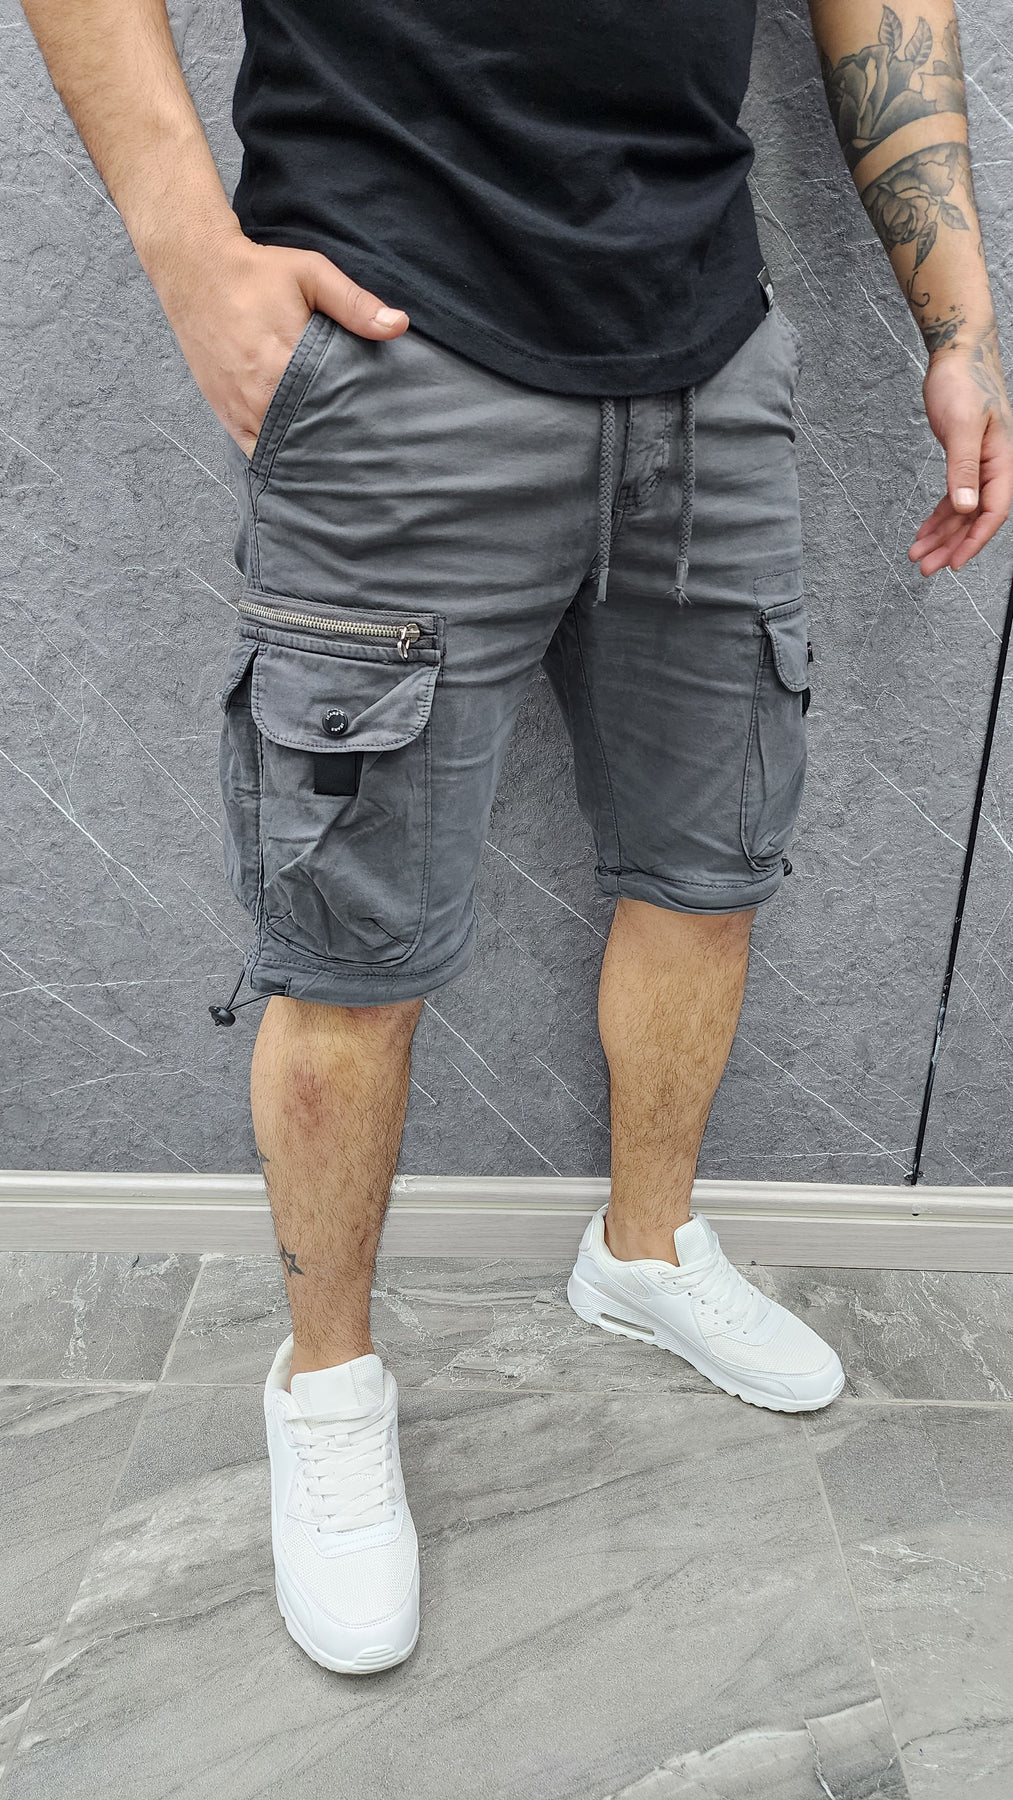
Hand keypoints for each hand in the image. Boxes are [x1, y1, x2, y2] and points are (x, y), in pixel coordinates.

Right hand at [151, 229, 409, 458]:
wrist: (194, 270)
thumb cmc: (256, 273)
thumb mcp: (311, 274)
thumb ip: (354, 303)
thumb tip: (398, 324)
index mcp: (285, 364)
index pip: (333, 412)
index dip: (355, 425)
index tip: (375, 432)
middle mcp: (259, 395)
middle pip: (309, 437)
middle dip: (335, 443)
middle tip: (362, 450)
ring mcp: (239, 409)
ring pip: (282, 450)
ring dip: (306, 453)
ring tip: (335, 458)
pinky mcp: (225, 413)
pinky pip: (254, 450)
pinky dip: (277, 455)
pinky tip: (299, 458)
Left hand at [909, 338, 1012, 575]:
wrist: (958, 353)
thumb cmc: (964, 382)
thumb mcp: (962, 426)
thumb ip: (963, 467)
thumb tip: (964, 507)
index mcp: (1002, 461)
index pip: (993, 513)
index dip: (974, 541)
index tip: (954, 564)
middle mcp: (993, 467)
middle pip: (974, 519)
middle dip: (951, 546)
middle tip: (925, 568)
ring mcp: (979, 465)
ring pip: (961, 511)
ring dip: (941, 535)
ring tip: (917, 555)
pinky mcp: (962, 459)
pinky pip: (953, 497)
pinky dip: (938, 516)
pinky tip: (923, 532)